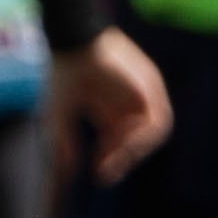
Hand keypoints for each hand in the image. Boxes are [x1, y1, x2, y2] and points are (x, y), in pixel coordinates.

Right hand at [46, 28, 170, 184]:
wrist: (73, 43)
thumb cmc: (62, 74)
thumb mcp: (58, 114)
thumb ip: (63, 141)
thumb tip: (68, 172)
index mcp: (107, 105)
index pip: (116, 138)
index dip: (108, 158)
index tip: (98, 174)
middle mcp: (128, 101)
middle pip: (135, 138)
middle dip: (122, 158)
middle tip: (106, 172)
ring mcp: (143, 93)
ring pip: (152, 131)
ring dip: (135, 149)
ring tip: (116, 158)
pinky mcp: (151, 86)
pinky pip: (159, 119)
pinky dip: (145, 136)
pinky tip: (126, 144)